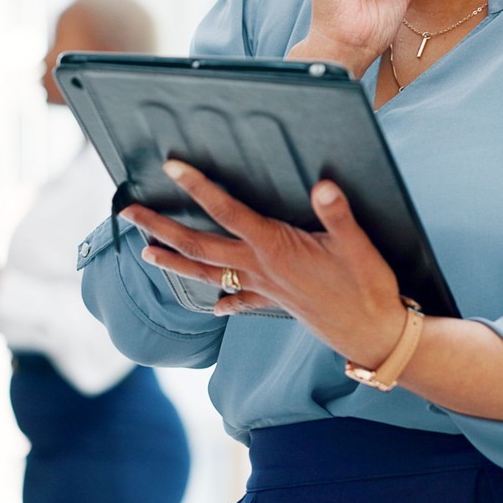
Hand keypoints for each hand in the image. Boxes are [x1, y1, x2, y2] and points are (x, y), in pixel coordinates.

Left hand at [121, 160, 408, 368]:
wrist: (375, 335)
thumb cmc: (367, 288)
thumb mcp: (358, 245)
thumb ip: (337, 213)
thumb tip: (322, 185)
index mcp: (274, 247)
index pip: (228, 211)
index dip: (200, 187)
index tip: (173, 168)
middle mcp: (259, 268)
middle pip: (198, 245)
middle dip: (160, 228)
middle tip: (127, 213)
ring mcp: (263, 288)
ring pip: (207, 273)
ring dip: (174, 262)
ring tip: (145, 253)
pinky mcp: (274, 302)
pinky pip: (238, 301)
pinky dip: (222, 300)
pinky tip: (212, 305)